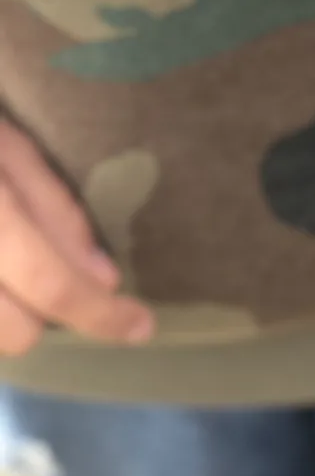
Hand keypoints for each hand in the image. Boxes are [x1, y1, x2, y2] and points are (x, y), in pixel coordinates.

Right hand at [0, 121, 152, 352]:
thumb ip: (52, 208)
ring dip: (2, 318)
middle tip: (49, 279)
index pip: (47, 282)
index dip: (100, 314)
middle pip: (11, 333)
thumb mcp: (4, 143)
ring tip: (8, 269)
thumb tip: (104, 279)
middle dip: (39, 317)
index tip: (140, 327)